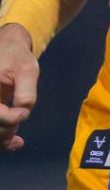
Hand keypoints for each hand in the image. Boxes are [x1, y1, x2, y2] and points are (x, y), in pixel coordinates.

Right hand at [0, 23, 36, 151]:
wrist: (6, 47)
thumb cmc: (16, 56)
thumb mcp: (26, 69)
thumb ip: (26, 91)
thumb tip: (22, 112)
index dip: (9, 118)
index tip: (24, 113)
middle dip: (4, 131)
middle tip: (20, 130)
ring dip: (0, 139)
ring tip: (17, 142)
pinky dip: (0, 136)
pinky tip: (13, 142)